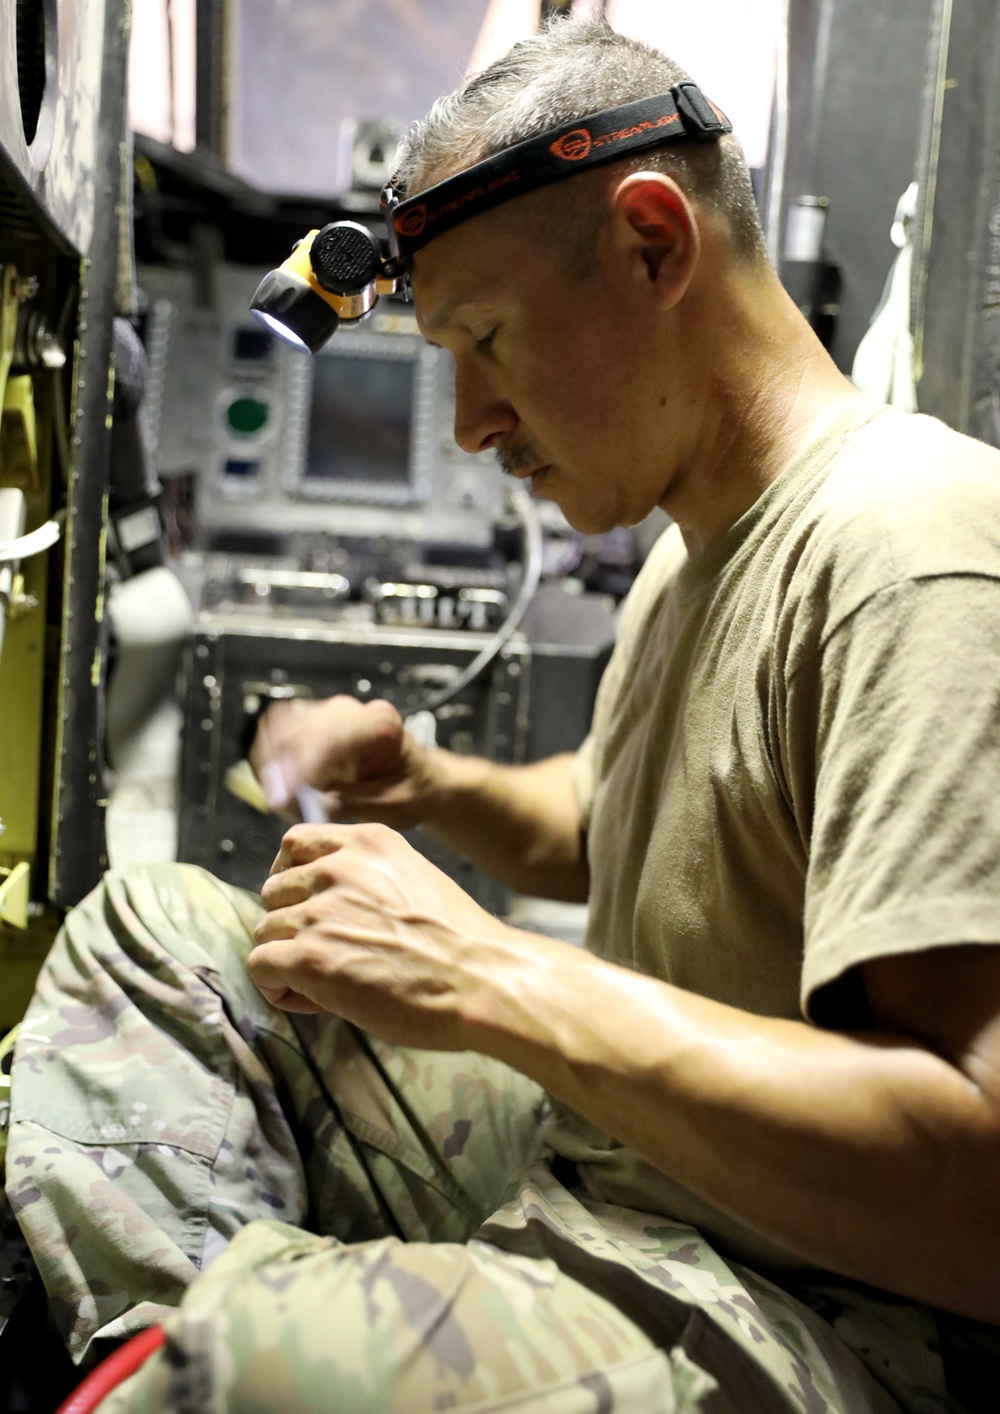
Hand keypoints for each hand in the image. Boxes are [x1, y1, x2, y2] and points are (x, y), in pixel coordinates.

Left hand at [247, 822, 516, 1047]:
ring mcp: (320, 911)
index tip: (306, 906)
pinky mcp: (308, 957)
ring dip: (287, 958)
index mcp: (367, 843)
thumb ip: (366, 878)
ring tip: (327, 983)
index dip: (292, 879)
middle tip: (328, 955)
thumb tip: (324, 904)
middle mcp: (338, 868)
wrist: (481, 978)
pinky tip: (314, 1001)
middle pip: (274, 891)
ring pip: (265, 930)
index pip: (294, 843)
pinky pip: (260, 966)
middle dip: (292, 924)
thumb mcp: (412, 879)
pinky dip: (278, 988)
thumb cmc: (457, 943)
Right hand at [249, 696, 435, 827]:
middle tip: (282, 805)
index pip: (329, 737)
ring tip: (283, 798)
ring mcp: (329, 713)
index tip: (287, 800)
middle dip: (283, 769)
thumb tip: (306, 804)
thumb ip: (349, 804)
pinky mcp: (314, 724)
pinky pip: (279, 733)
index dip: (303, 768)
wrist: (419, 780)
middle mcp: (351, 711)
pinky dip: (274, 760)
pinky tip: (282, 786)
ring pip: (282, 727)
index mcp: (380, 724)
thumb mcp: (391, 807)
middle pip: (298, 728)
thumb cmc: (412, 792)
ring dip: (274, 764)